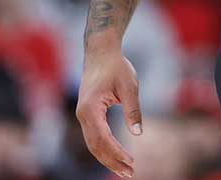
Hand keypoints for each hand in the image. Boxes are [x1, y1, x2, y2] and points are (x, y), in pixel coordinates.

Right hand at [75, 47, 141, 177]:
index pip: (102, 139)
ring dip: (108, 158)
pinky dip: (105, 148)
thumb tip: (138, 134)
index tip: (131, 162)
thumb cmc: (116, 66)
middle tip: (129, 173)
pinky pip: (94, 136)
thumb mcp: (129, 86)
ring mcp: (82, 114)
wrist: (100, 51)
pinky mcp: (87, 113)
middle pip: (94, 146)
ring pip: (92, 143)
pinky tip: (117, 155)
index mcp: (90, 109)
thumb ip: (133, 110)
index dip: (116, 153)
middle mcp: (82, 114)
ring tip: (125, 169)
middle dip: (111, 161)